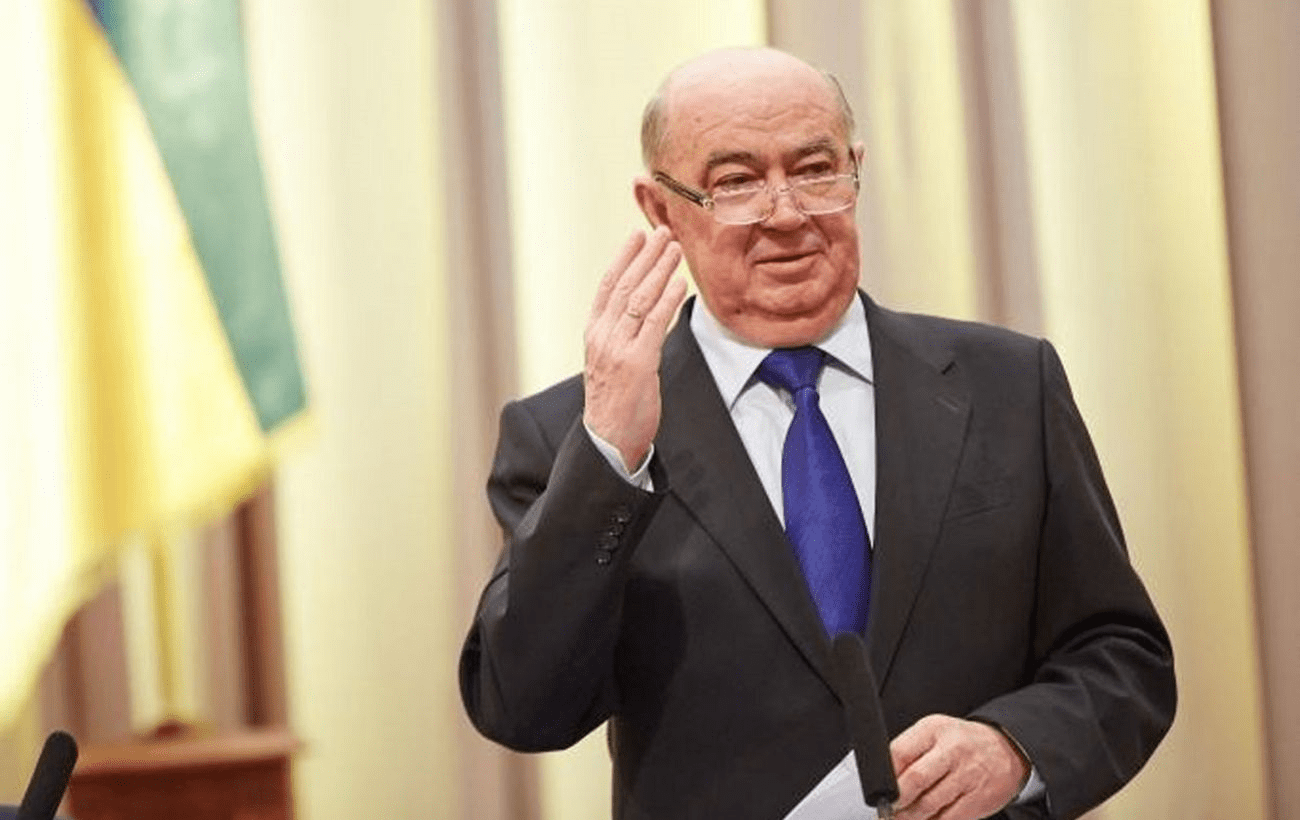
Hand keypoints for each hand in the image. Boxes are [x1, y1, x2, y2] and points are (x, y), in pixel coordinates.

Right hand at [583, 227, 687, 468]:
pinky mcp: (638, 364)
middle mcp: (603, 337)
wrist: (607, 441)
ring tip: (675, 249)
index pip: (607, 286)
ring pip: (639, 299)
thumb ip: (622, 336)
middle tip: (664, 232)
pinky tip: (679, 283)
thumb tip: (642, 313)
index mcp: (594, 334)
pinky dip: (667, 300)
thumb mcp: (611, 363)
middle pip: (624, 285)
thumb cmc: (614, 404)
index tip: (637, 236)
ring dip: (659, 270)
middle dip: (645, 256)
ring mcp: (618, 349)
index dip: (623, 258)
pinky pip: (654, 324)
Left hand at [890, 715, 1028, 819]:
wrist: (1007, 749)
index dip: (885, 776)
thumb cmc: (962, 743)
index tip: (879, 789)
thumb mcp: (935, 734)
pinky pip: (948, 818)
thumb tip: (885, 779)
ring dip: (910, 816)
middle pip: (915, 779)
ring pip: (929, 804)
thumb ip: (910, 752)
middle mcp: (952, 750)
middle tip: (888, 808)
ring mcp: (968, 775)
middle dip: (896, 799)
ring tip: (902, 817)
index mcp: (934, 730)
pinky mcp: (979, 799)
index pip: (899, 752)